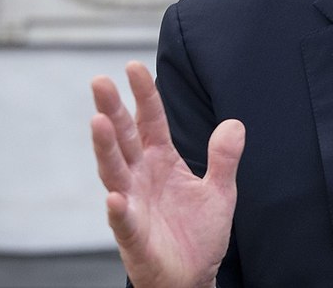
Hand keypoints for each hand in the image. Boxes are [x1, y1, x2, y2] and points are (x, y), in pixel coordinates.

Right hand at [90, 61, 244, 287]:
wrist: (193, 277)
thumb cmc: (198, 233)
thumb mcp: (220, 190)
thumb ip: (225, 158)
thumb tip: (234, 123)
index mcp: (162, 161)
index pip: (150, 121)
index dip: (143, 95)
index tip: (133, 66)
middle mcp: (141, 178)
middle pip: (123, 138)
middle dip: (111, 110)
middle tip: (99, 81)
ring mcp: (133, 205)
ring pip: (114, 172)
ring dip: (105, 148)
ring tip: (98, 121)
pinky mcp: (134, 236)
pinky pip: (124, 221)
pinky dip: (119, 210)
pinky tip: (115, 197)